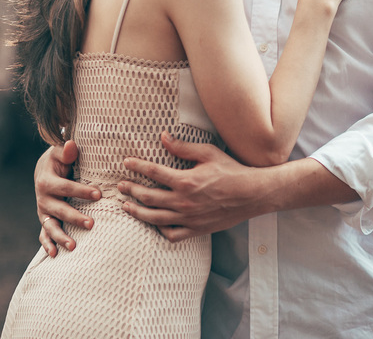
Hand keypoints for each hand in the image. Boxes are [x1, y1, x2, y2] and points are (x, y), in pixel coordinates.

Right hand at [34, 139, 100, 255]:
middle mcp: (42, 198)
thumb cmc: (59, 160)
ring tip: (73, 247)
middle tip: (91, 224)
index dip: (81, 191)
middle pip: (59, 210)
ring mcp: (43, 211)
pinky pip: (44, 234)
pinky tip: (55, 255)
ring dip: (61, 237)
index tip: (99, 194)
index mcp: (46, 181)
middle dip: (75, 218)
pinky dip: (48, 245)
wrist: (45, 169)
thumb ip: (66, 150)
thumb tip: (71, 145)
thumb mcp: (61, 152)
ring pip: (51, 226)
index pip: (65, 187)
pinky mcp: (45, 219)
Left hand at [118, 132, 266, 241]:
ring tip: (126, 206)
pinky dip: (160, 230)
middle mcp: (184, 202)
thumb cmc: (231, 170)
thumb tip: (163, 137)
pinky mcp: (196, 230)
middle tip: (120, 186)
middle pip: (148, 196)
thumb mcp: (208, 153)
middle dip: (130, 190)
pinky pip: (172, 234)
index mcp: (185, 181)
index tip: (126, 163)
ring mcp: (189, 218)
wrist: (252, 194)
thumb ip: (183, 148)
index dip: (137, 166)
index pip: (153, 172)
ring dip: (137, 211)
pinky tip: (155, 223)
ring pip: (154, 218)